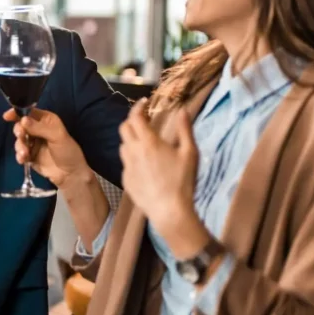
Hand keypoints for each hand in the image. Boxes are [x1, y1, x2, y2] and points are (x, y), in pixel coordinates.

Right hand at [3, 108, 87, 187]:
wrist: (70, 174)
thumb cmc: (68, 151)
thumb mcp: (57, 136)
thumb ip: (39, 128)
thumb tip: (23, 120)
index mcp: (46, 120)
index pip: (29, 112)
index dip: (17, 113)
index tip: (7, 116)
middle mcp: (37, 129)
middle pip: (21, 125)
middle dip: (19, 131)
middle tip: (22, 136)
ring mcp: (32, 143)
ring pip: (19, 140)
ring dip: (20, 145)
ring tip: (25, 153)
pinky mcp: (29, 155)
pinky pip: (19, 152)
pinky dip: (19, 155)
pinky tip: (23, 159)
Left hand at [119, 99, 208, 258]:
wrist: (169, 211)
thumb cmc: (182, 181)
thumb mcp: (190, 153)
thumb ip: (185, 129)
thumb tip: (182, 110)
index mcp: (148, 142)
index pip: (135, 117)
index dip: (138, 107)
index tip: (144, 103)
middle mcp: (133, 152)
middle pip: (124, 128)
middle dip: (132, 121)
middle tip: (143, 121)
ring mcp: (127, 167)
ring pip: (123, 146)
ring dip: (131, 140)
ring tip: (144, 143)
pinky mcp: (125, 180)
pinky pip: (126, 164)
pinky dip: (132, 159)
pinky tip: (145, 166)